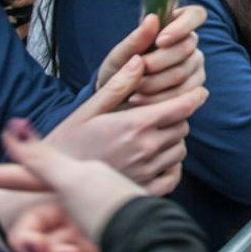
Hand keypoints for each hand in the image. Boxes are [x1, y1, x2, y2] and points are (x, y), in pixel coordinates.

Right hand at [0, 120, 143, 251]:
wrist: (145, 244)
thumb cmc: (110, 205)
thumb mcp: (73, 178)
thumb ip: (41, 158)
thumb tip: (13, 126)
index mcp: (74, 181)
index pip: (28, 176)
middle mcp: (78, 206)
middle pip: (34, 223)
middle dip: (27, 235)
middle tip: (30, 243)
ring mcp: (85, 233)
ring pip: (46, 248)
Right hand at [47, 59, 205, 194]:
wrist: (52, 184)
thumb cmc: (67, 143)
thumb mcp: (88, 110)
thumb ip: (117, 86)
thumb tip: (139, 59)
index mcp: (134, 124)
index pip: (182, 107)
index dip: (194, 97)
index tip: (198, 92)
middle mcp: (146, 148)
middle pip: (183, 126)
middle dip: (175, 118)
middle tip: (157, 116)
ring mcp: (148, 172)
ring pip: (180, 149)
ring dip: (172, 142)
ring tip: (150, 138)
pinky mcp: (146, 191)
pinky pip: (174, 175)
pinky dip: (170, 167)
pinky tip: (155, 160)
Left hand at [95, 6, 207, 102]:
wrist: (116, 100)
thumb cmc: (119, 71)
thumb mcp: (119, 56)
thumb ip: (136, 39)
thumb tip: (152, 18)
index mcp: (174, 25)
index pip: (195, 15)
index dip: (182, 26)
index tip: (160, 41)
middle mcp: (189, 43)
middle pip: (187, 47)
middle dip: (158, 61)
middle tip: (137, 70)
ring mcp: (195, 66)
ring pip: (184, 72)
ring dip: (155, 82)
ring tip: (134, 87)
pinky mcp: (194, 88)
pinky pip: (184, 94)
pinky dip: (160, 99)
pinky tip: (142, 100)